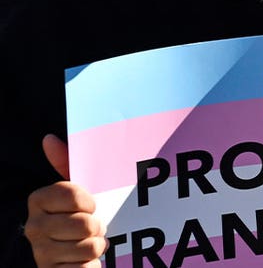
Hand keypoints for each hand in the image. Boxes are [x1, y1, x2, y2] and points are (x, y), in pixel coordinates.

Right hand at [24, 135, 106, 267]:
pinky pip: (85, 267)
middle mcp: (33, 226)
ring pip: (89, 246)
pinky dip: (91, 265)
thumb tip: (49, 139)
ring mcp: (40, 252)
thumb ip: (66, 164)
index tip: (89, 206)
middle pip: (84, 223)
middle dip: (97, 227)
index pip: (73, 195)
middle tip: (91, 228)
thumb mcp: (79, 191)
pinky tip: (82, 262)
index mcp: (38, 200)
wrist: (78, 256)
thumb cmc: (80, 218)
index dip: (90, 202)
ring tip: (88, 244)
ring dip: (96, 246)